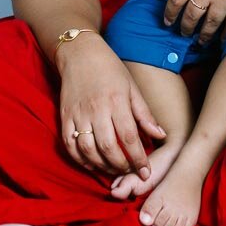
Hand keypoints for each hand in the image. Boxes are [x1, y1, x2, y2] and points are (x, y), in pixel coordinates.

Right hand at [58, 33, 165, 176]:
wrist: (80, 53)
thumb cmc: (110, 69)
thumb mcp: (132, 87)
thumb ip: (144, 113)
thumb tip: (161, 135)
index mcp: (116, 100)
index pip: (129, 137)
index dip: (139, 158)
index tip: (146, 172)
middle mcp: (96, 109)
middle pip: (109, 148)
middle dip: (122, 166)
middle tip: (131, 172)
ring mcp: (78, 114)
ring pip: (88, 150)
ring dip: (102, 166)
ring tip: (114, 169)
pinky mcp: (64, 117)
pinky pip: (70, 145)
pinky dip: (80, 160)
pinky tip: (92, 164)